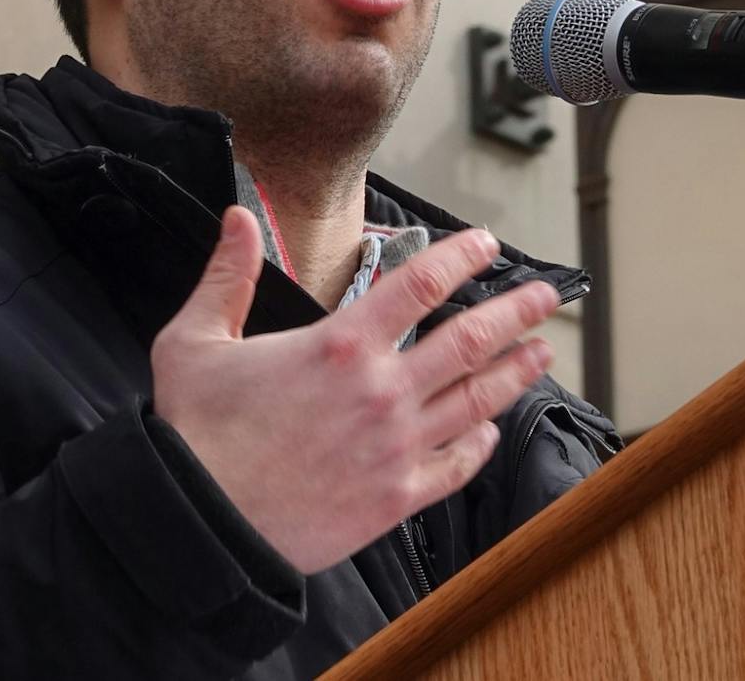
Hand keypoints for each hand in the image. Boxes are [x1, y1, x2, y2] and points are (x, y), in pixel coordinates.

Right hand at [151, 205, 558, 574]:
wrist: (198, 526)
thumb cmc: (196, 434)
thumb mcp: (196, 340)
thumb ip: (228, 275)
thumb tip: (236, 219)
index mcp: (340, 346)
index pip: (421, 284)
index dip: (462, 256)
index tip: (486, 243)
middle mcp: (381, 392)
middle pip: (471, 340)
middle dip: (518, 311)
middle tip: (548, 295)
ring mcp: (397, 448)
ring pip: (476, 400)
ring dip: (516, 372)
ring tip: (542, 352)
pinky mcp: (397, 498)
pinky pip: (456, 466)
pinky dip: (481, 443)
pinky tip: (491, 429)